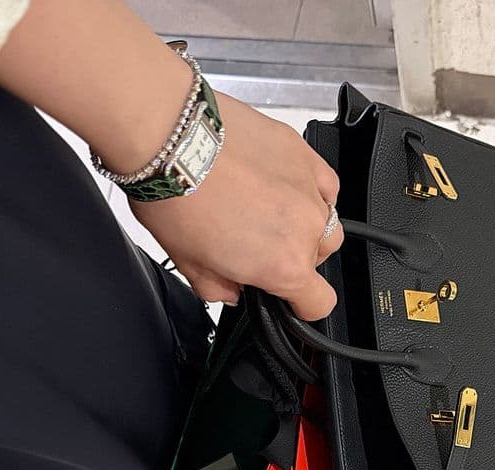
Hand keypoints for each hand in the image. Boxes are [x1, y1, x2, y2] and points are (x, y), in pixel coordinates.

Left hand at [130, 92, 342, 321]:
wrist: (169, 138)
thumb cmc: (176, 198)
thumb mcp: (190, 265)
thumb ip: (220, 289)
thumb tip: (231, 291)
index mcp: (282, 266)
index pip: (318, 303)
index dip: (303, 307)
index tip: (288, 298)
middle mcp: (305, 228)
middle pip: (320, 259)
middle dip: (294, 259)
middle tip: (257, 246)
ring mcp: (309, 187)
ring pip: (325, 220)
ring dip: (302, 224)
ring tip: (266, 213)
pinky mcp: (302, 152)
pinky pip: (325, 183)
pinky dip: (310, 191)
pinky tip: (281, 188)